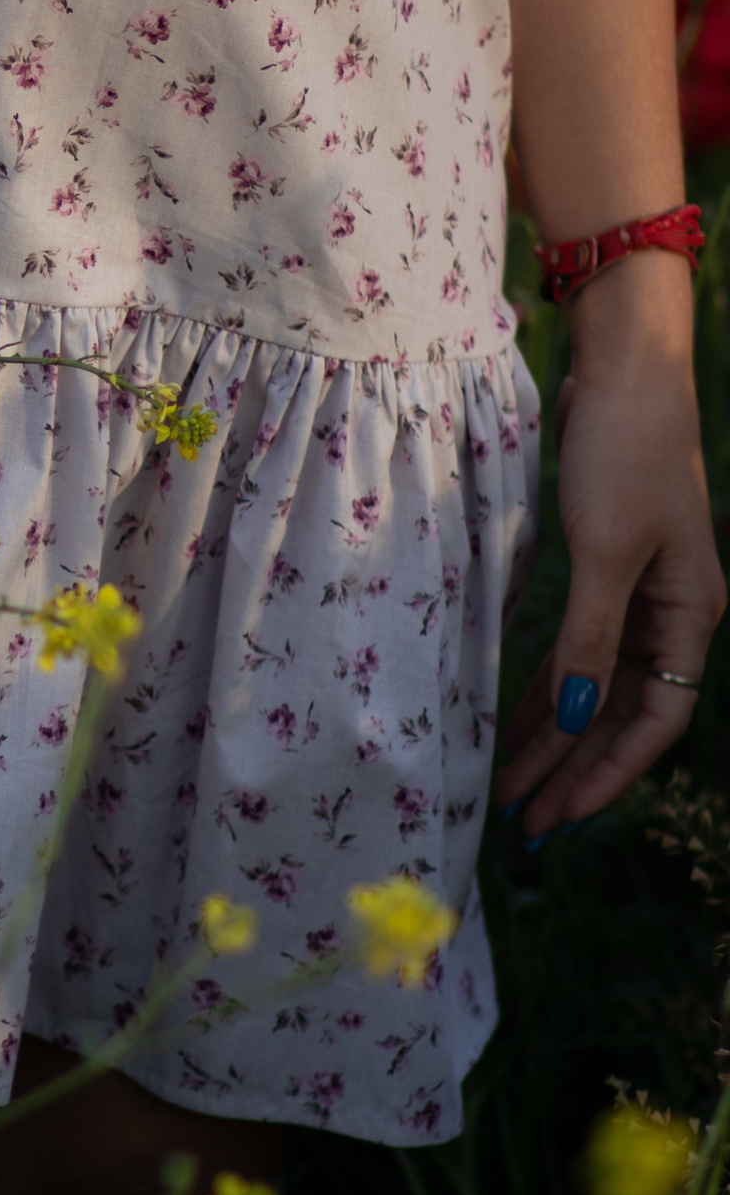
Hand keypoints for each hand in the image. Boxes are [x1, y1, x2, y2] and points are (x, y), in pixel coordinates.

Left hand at [494, 254, 724, 836]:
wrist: (622, 374)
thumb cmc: (622, 455)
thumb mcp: (605, 551)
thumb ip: (590, 638)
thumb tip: (576, 716)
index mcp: (688, 614)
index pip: (654, 719)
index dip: (607, 771)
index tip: (558, 814)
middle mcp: (670, 612)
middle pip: (622, 713)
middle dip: (573, 767)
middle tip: (522, 821)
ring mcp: (638, 591)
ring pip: (594, 686)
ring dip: (552, 735)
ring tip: (507, 785)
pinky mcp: (602, 570)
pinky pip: (574, 651)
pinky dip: (546, 687)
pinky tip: (513, 720)